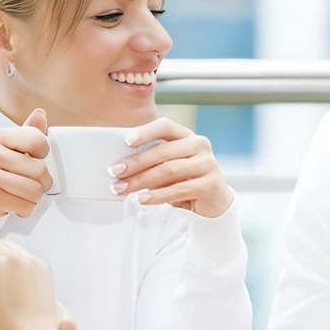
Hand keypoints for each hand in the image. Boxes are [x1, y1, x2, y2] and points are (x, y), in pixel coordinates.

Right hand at [0, 108, 52, 218]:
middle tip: (30, 185)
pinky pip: (25, 206)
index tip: (34, 160)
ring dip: (34, 198)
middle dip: (41, 183)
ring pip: (35, 190)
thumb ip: (28, 133)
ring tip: (21, 196)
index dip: (43, 156)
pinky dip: (25, 209)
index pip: (38, 141)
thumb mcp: (10, 148)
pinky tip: (13, 205)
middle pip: (40, 170)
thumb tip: (41, 114)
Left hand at [109, 118, 233, 218]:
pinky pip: (179, 190)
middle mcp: (200, 146)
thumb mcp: (170, 166)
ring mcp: (208, 164)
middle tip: (115, 172)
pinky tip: (142, 199)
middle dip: (136, 162)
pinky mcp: (211, 185)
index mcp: (187, 136)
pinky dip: (157, 195)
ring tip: (123, 189)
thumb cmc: (186, 180)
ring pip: (169, 170)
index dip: (145, 131)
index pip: (165, 126)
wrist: (215, 202)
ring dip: (142, 181)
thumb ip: (153, 161)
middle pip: (163, 152)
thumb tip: (122, 166)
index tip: (126, 140)